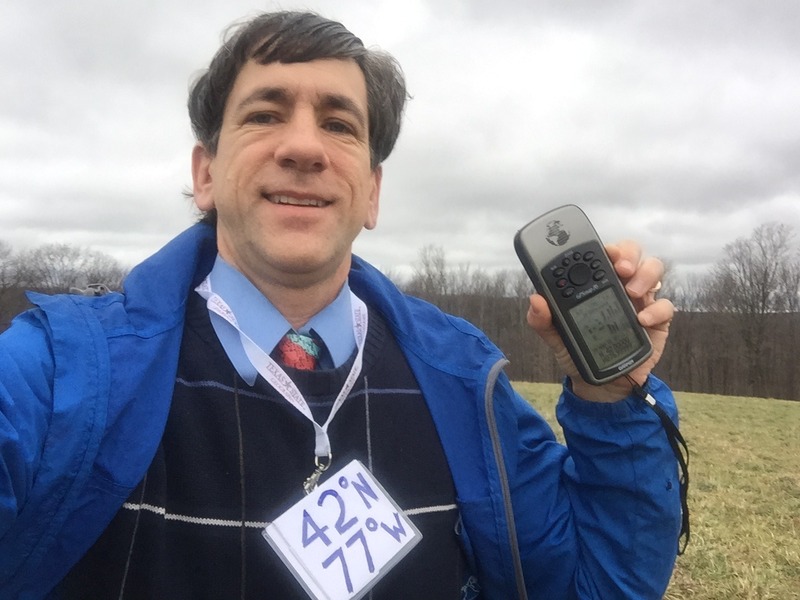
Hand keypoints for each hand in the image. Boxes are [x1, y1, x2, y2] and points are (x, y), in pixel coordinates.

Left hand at [526, 240, 673, 402]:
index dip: (603, 247)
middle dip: (628, 254)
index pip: (602, 254)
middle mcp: (620, 284)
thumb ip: (542, 319)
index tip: (601, 251)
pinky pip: (665, 305)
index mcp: (595, 282)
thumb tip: (535, 299)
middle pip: (631, 252)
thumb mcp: (555, 336)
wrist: (600, 384)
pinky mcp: (657, 320)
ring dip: (644, 275)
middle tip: (620, 269)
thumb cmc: (577, 351)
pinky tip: (642, 320)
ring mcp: (641, 300)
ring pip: (653, 269)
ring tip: (631, 292)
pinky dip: (656, 310)